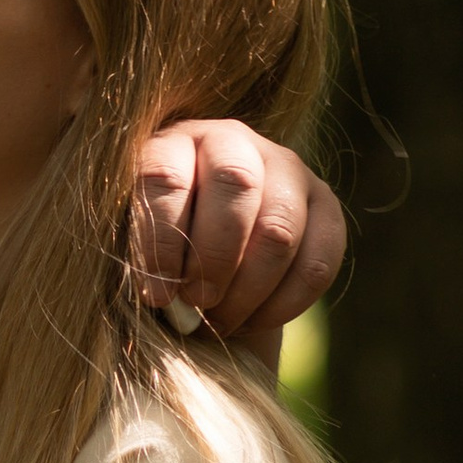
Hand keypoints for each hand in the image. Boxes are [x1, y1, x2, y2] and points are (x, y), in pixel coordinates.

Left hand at [131, 122, 345, 369]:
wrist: (207, 259)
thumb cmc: (160, 252)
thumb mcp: (136, 248)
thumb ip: (145, 263)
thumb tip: (164, 299)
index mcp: (173, 142)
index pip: (166, 176)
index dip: (161, 242)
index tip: (156, 295)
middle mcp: (234, 141)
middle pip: (235, 184)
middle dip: (214, 258)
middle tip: (197, 303)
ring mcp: (287, 168)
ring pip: (280, 228)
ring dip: (248, 289)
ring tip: (220, 321)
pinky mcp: (326, 206)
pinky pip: (317, 262)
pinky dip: (284, 304)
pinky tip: (253, 321)